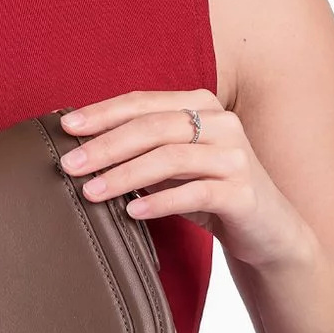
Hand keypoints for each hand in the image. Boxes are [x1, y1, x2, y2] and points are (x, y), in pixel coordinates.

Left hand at [57, 89, 315, 270]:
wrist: (268, 230)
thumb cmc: (210, 192)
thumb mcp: (173, 165)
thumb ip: (140, 149)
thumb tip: (80, 147)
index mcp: (201, 105)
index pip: (143, 102)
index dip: (102, 113)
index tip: (65, 127)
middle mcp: (221, 122)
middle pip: (153, 127)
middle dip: (105, 145)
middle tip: (69, 165)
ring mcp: (236, 156)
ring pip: (170, 157)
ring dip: (124, 174)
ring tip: (91, 192)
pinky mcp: (244, 192)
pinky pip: (195, 192)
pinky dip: (159, 201)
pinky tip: (131, 211)